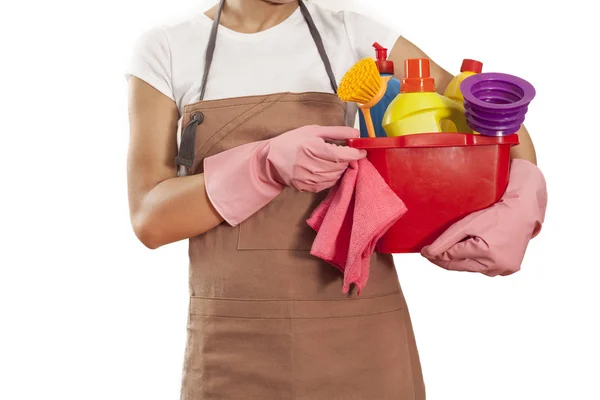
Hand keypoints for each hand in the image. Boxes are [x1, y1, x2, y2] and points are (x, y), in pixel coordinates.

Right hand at [267, 125, 366, 191]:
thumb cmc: (292, 141)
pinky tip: (325, 169)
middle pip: (341, 166)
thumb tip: (356, 133)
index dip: (355, 154)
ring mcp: (309, 179)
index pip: (342, 155)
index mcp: (313, 148)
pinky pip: (328, 184)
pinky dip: (331, 176)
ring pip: (336, 176)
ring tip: (333, 160)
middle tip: (344, 153)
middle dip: (347, 160)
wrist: (271, 160)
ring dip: (339, 169)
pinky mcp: (308, 187)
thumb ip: (336, 131)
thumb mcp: (313, 130)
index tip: (362, 151)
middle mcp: (312, 166)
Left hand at [420, 159, 546, 275]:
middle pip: (461, 266)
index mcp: (486, 253)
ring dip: (461, 261)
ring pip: (472, 268)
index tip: (424, 252)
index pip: (452, 257)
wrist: (522, 212)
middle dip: (445, 260)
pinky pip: (485, 269)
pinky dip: (477, 262)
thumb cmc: (495, 215)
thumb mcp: (467, 224)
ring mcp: (504, 269)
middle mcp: (496, 265)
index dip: (436, 255)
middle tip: (431, 254)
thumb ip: (446, 240)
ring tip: (453, 250)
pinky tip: (474, 252)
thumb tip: (428, 253)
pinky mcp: (509, 269)